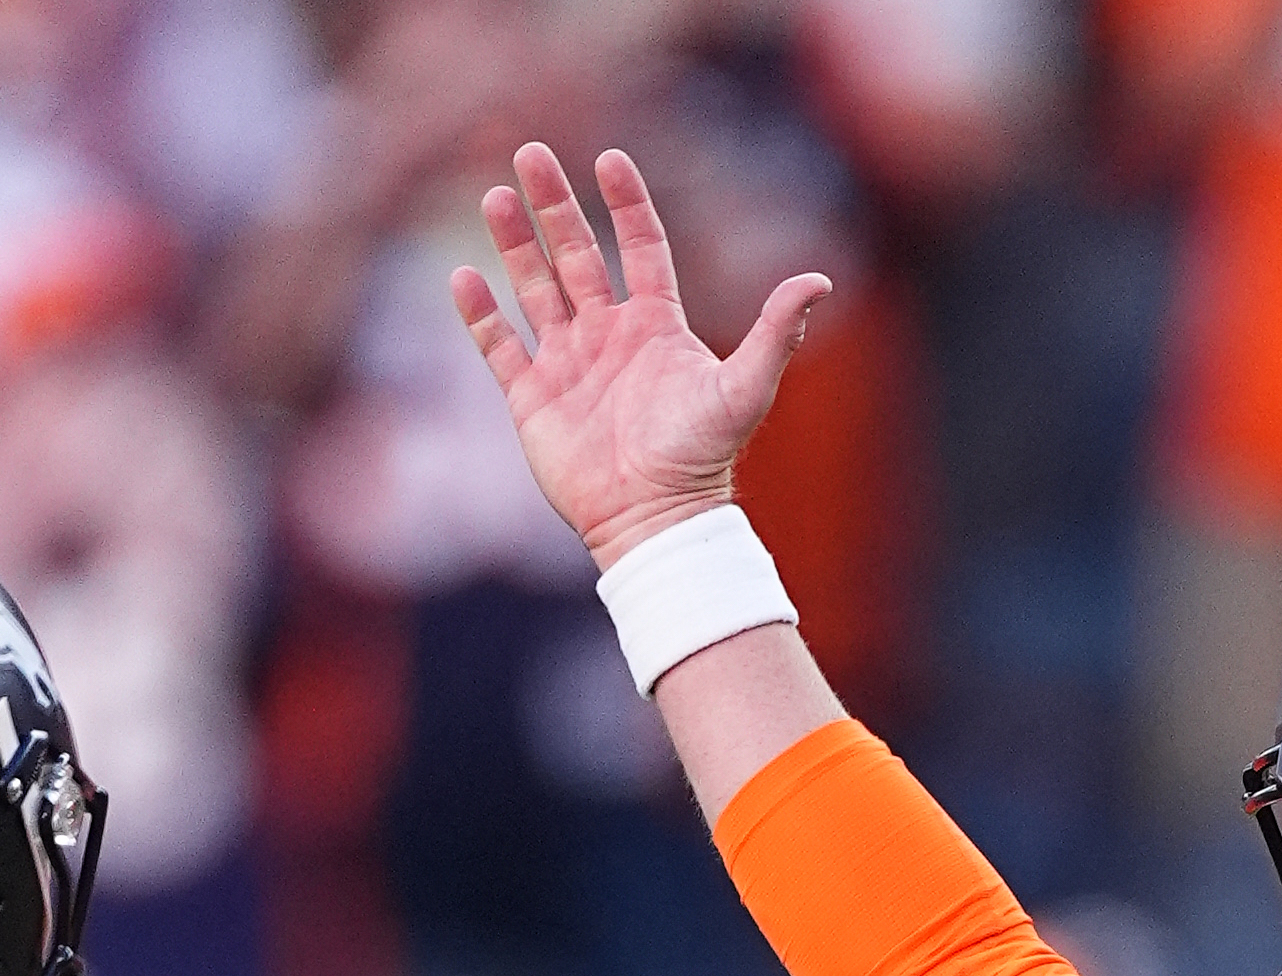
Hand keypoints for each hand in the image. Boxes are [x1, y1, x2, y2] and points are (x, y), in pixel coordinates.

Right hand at [451, 143, 828, 568]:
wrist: (655, 519)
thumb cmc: (702, 458)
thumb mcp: (745, 389)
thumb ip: (776, 333)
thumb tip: (819, 280)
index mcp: (656, 326)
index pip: (641, 248)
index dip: (626, 204)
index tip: (610, 159)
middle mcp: (609, 335)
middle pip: (577, 254)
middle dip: (555, 205)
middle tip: (530, 151)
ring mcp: (568, 363)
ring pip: (534, 288)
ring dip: (514, 243)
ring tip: (494, 196)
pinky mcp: (532, 397)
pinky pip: (500, 345)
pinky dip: (481, 313)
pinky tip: (463, 275)